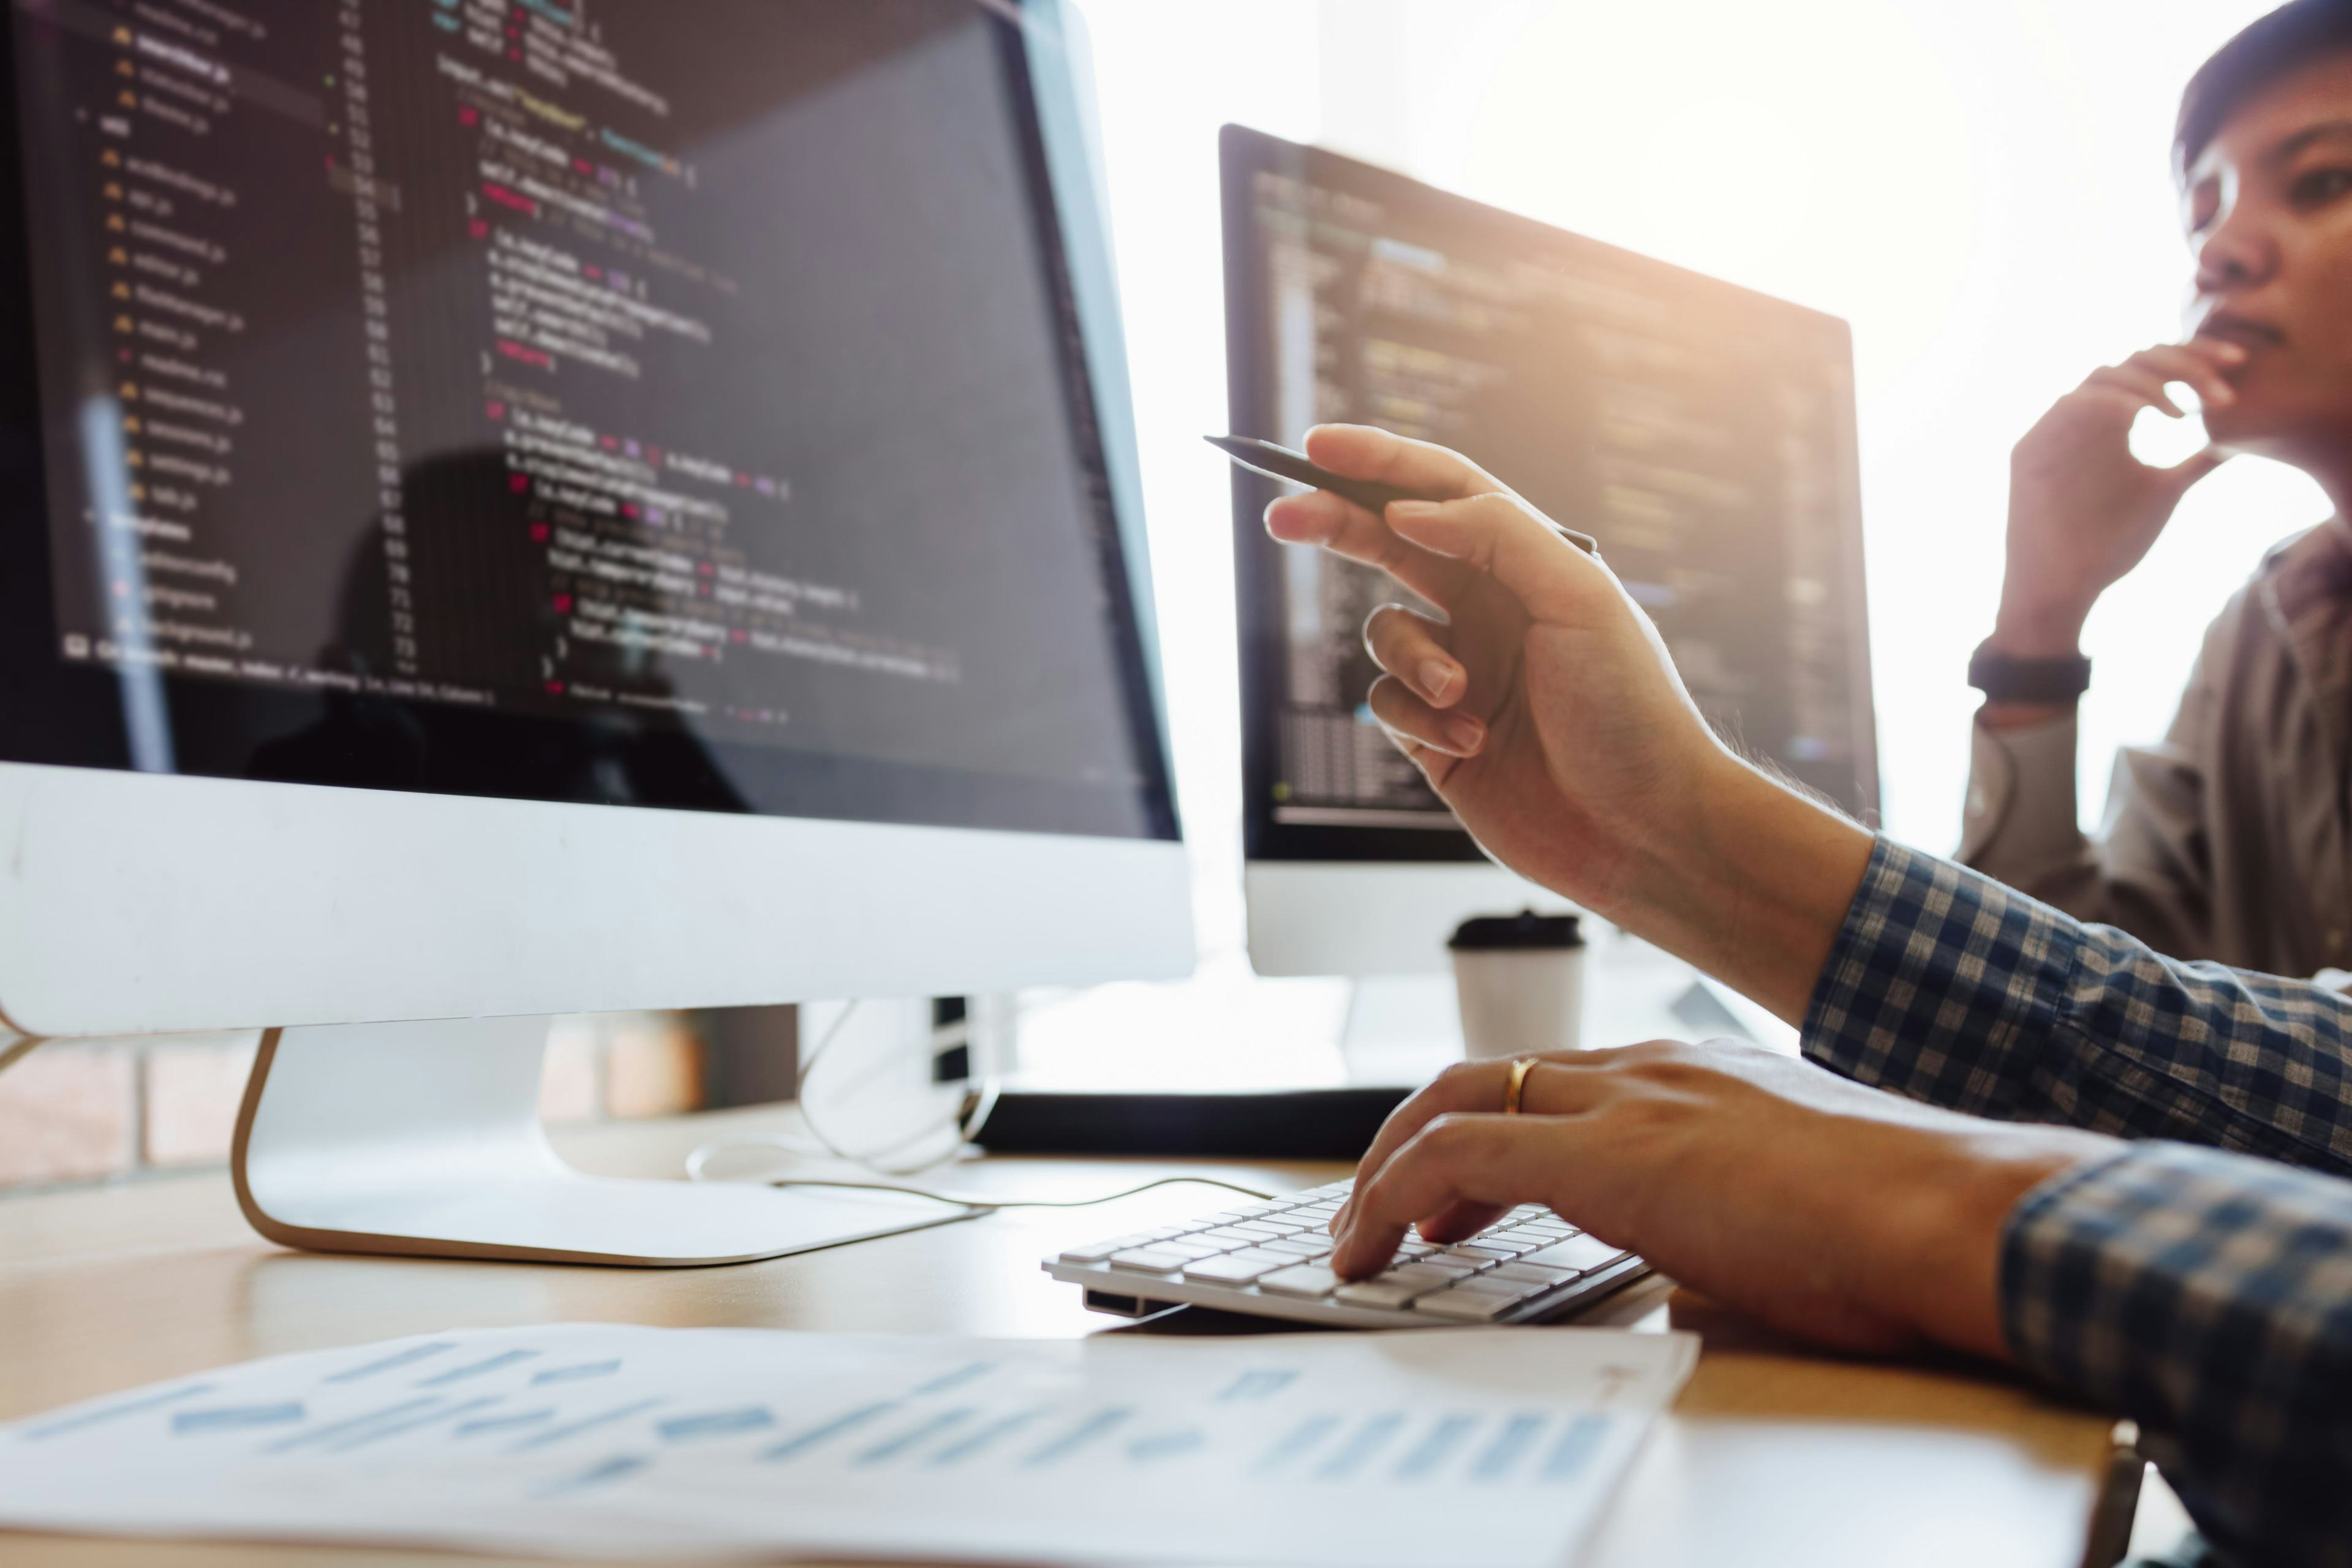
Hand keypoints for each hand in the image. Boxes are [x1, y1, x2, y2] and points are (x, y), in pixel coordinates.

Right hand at [1263, 425, 1874, 1020]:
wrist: (1643, 829)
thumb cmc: (1631, 710)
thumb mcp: (1578, 596)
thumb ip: (1495, 534)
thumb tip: (1407, 509)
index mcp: (1529, 565)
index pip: (1442, 492)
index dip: (1379, 463)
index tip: (1318, 446)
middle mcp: (1491, 611)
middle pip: (1391, 545)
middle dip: (1338, 524)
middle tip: (1284, 514)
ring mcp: (1462, 672)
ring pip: (1385, 635)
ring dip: (1412, 661)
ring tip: (1463, 697)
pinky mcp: (1438, 735)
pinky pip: (1386, 703)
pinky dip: (1416, 717)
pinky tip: (1469, 741)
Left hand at [1328, 1043, 2114, 1357]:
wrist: (1961, 1212)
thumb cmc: (1908, 1228)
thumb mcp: (1797, 1208)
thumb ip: (1733, 1216)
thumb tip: (1695, 1274)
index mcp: (1696, 1077)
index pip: (1555, 1080)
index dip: (1485, 1128)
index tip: (1451, 1189)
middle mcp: (1650, 1070)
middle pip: (1488, 1075)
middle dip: (1414, 1135)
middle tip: (1379, 1205)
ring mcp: (1627, 1102)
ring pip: (1457, 1099)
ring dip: (1391, 1165)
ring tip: (1357, 1234)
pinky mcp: (1606, 1154)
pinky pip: (1458, 1153)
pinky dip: (1395, 1195)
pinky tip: (1372, 1246)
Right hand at [1992, 341, 2241, 664]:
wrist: (2064, 587)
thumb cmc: (2110, 546)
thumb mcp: (2166, 493)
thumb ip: (2194, 464)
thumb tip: (2237, 442)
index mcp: (2113, 423)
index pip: (2154, 367)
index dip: (2196, 356)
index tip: (2239, 363)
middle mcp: (2084, 418)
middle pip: (2134, 358)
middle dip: (2184, 361)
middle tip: (2224, 383)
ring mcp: (2055, 429)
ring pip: (2105, 373)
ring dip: (2152, 381)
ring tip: (2186, 412)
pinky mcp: (2032, 445)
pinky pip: (2076, 402)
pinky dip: (2117, 400)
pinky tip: (2151, 416)